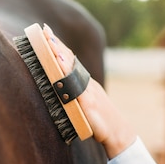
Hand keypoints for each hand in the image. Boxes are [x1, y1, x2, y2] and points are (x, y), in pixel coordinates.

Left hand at [43, 24, 136, 157]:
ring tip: (50, 42)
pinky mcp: (89, 103)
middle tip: (45, 29)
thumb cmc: (101, 121)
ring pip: (73, 70)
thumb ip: (76, 96)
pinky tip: (60, 67)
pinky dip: (68, 76)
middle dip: (57, 45)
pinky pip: (76, 87)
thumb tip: (60, 89)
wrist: (119, 133)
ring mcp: (88, 92)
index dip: (60, 47)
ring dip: (61, 55)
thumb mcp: (87, 105)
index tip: (49, 34)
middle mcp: (87, 84)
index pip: (71, 61)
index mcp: (86, 83)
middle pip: (70, 60)